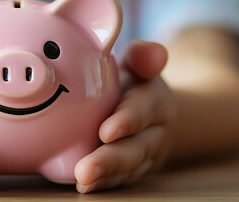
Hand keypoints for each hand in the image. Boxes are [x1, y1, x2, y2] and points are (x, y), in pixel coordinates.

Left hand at [74, 40, 175, 192]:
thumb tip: (153, 52)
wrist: (148, 110)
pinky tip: (84, 187)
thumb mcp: (138, 64)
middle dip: (111, 160)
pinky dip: (103, 185)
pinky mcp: (133, 171)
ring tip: (82, 181)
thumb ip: (143, 56)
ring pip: (128, 169)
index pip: (144, 109)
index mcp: (156, 101)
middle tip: (86, 169)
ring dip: (105, 177)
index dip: (128, 120)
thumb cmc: (132, 82)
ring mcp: (145, 156)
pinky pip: (120, 180)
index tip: (106, 131)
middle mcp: (155, 132)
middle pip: (136, 148)